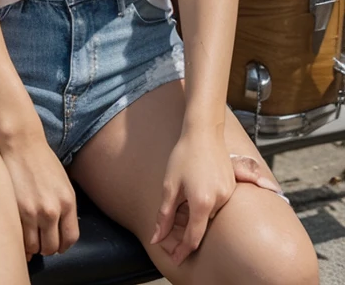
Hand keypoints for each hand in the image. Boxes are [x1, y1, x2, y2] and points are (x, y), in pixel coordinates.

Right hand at [0, 134, 79, 261]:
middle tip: (41, 240)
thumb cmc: (42, 160)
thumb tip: (60, 228)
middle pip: (53, 246)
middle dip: (47, 247)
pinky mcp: (19, 211)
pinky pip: (22, 239)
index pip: (71, 237)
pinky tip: (20, 234)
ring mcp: (35, 212)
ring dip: (33, 246)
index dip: (63, 245)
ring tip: (30, 237)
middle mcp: (54, 210)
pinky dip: (21, 242)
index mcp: (68, 201)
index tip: (57, 243)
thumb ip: (64, 206)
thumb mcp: (62, 182)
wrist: (22, 144)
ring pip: (36, 247)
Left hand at [149, 130, 235, 264]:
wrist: (204, 131)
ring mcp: (229, 193)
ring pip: (210, 213)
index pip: (194, 237)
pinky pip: (219, 202)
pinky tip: (201, 183)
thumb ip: (164, 215)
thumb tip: (156, 238)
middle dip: (189, 224)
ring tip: (188, 188)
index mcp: (202, 203)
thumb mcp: (170, 185)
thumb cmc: (184, 155)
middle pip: (202, 224)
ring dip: (199, 210)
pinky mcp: (233, 186)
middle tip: (176, 209)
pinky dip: (208, 200)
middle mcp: (220, 201)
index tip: (176, 258)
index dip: (183, 250)